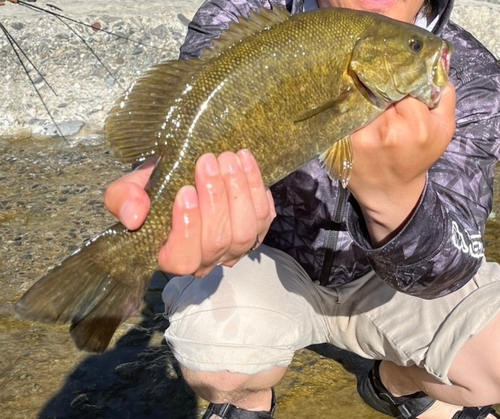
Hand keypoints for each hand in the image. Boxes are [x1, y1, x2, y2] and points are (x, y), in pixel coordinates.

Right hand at [104, 149, 275, 276]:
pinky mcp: (257, 230)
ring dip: (239, 191)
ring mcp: (235, 248)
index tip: (185, 190)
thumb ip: (122, 200)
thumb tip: (133, 216)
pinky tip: (245, 162)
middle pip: (218, 241)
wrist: (182, 178)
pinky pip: (265, 216)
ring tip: (229, 158)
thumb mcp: (128, 190)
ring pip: (246, 231)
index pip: (183, 258)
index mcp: (173, 256)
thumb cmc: (153, 189)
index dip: (187, 228)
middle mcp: (207, 259)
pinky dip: (256, 187)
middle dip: (215, 198)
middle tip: (208, 160)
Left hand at [347, 83, 456, 245]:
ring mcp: (361, 136)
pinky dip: (346, 109)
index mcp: (415, 124)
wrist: (389, 191)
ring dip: (360, 93)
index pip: (404, 81)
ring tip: (360, 89)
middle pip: (378, 88)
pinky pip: (343, 115)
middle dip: (378, 81)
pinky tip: (348, 107)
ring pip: (359, 99)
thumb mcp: (443, 128)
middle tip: (375, 75)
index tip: (394, 72)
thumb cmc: (417, 157)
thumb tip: (431, 64)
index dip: (399, 75)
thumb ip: (443, 94)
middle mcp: (386, 129)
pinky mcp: (342, 143)